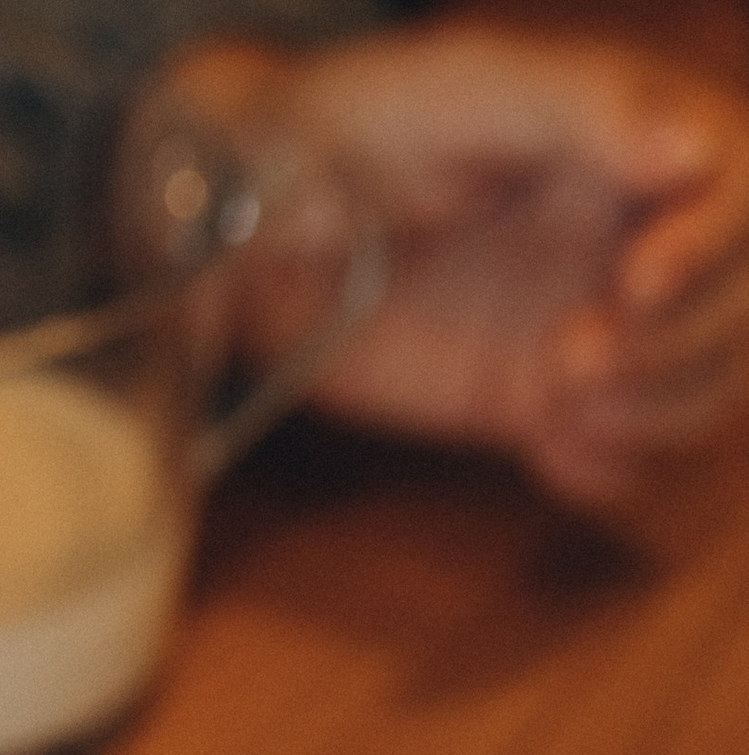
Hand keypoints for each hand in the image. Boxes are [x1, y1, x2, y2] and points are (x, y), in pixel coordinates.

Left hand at [192, 22, 748, 505]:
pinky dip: (609, 465)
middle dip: (679, 346)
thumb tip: (696, 153)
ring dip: (654, 412)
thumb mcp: (464, 92)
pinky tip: (545, 448)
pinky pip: (631, 450)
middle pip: (739, 302)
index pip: (740, 191)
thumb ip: (583, 108)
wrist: (253, 233)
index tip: (639, 285)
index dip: (717, 246)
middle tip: (569, 362)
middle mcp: (633, 228)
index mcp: (632, 135)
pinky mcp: (546, 397)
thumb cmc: (356, 127)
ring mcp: (597, 317)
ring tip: (554, 406)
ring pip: (705, 382)